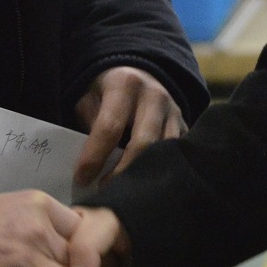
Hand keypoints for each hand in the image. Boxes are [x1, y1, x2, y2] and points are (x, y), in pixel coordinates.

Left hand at [74, 66, 185, 186]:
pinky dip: (160, 172)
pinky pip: (176, 154)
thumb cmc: (107, 93)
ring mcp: (174, 111)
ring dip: (142, 176)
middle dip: (121, 172)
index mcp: (125, 85)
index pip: (109, 127)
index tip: (81, 179)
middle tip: (104, 190)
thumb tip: (88, 166)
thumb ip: (90, 125)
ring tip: (124, 192)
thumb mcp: (89, 99)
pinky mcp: (185, 126)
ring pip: (163, 152)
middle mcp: (154, 96)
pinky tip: (144, 185)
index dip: (94, 157)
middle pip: (142, 143)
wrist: (140, 74)